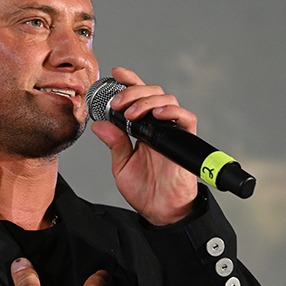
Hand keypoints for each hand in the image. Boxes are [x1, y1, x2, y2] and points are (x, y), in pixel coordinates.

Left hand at [90, 67, 198, 224]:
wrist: (161, 212)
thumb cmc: (144, 190)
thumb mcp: (121, 165)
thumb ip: (114, 143)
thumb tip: (99, 123)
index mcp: (142, 128)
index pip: (138, 98)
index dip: (129, 81)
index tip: (115, 73)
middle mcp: (158, 126)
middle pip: (152, 93)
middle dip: (133, 91)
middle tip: (118, 102)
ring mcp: (172, 131)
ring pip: (167, 100)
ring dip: (147, 101)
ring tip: (132, 113)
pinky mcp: (185, 141)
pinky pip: (186, 118)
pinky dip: (172, 111)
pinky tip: (157, 114)